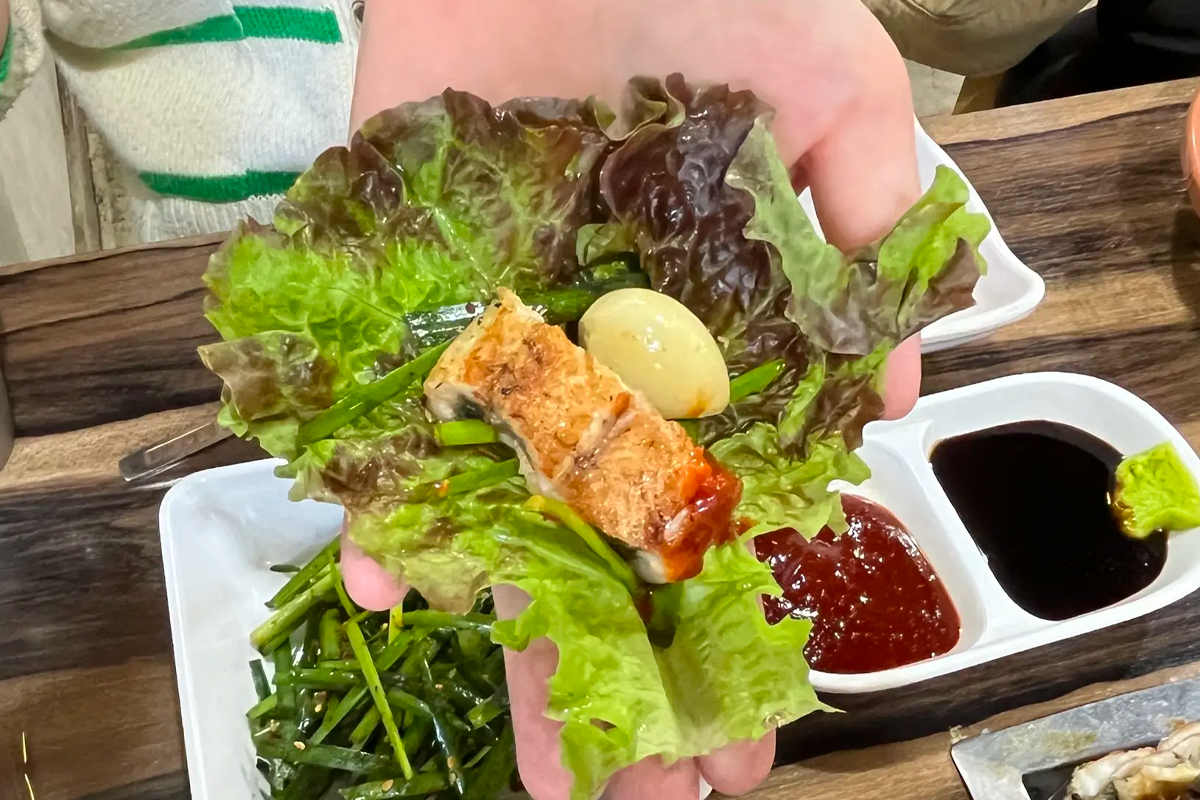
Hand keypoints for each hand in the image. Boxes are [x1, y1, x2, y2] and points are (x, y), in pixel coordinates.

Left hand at [345, 1, 921, 796]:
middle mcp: (606, 366)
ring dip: (519, 635)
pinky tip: (390, 585)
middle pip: (617, 553)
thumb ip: (879, 230)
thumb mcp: (838, 94)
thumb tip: (901, 395)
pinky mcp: (411, 301)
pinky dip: (380, 500)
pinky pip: (390, 424)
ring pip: (507, 519)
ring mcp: (507, 345)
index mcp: (707, 345)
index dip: (739, 626)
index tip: (752, 733)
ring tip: (545, 766)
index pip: (727, 516)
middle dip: (635, 678)